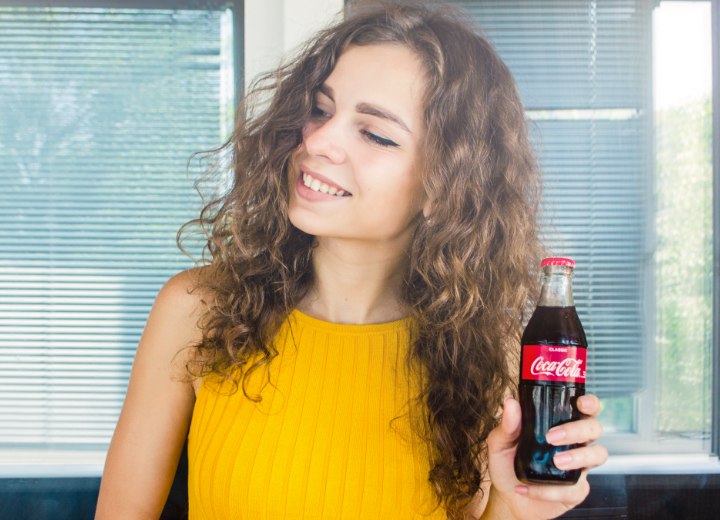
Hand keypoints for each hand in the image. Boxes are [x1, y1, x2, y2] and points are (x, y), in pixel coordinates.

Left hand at [483, 395, 607, 519]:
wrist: (507, 496)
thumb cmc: (507, 463)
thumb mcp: (501, 442)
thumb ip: (507, 424)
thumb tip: (510, 401)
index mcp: (559, 424)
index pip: (584, 408)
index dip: (590, 403)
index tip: (580, 403)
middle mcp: (574, 442)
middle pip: (594, 428)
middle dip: (577, 430)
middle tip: (552, 437)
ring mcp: (578, 466)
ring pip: (597, 455)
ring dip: (578, 456)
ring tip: (555, 461)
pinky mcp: (575, 490)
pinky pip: (575, 489)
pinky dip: (550, 490)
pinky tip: (528, 489)